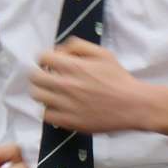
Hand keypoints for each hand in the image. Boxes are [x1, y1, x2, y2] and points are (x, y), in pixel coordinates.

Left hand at [30, 39, 152, 133]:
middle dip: (39, 74)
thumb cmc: (119, 78)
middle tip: (48, 77)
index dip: (45, 58)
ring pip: (38, 96)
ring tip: (53, 93)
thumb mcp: (103, 53)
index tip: (50, 63)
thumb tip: (59, 50)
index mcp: (73, 66)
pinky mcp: (69, 121)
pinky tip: (59, 107)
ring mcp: (65, 105)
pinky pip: (46, 115)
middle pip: (34, 77)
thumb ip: (78, 46)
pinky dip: (50, 110)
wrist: (133, 105)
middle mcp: (65, 85)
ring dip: (43, 91)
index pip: (42, 57)